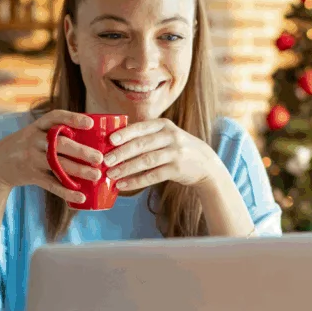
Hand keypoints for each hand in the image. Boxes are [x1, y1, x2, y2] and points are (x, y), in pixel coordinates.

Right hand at [0, 110, 104, 203]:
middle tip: (100, 158)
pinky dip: (67, 191)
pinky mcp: (32, 176)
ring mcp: (32, 159)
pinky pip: (51, 184)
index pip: (55, 117)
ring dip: (79, 171)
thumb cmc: (27, 145)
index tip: (90, 123)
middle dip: (81, 151)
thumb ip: (57, 132)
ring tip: (97, 175)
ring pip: (58, 165)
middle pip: (60, 144)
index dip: (72, 118)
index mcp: (37, 126)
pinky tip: (81, 196)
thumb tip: (93, 132)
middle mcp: (34, 141)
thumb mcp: (35, 133)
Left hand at [104, 118, 219, 190]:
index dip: (125, 133)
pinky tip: (124, 185)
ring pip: (146, 161)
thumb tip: (113, 141)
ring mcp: (175, 153)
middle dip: (121, 153)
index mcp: (164, 125)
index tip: (109, 140)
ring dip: (126, 168)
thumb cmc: (177, 149)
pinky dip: (136, 181)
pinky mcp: (177, 169)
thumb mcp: (166, 135)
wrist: (206, 164)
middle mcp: (170, 136)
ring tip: (111, 174)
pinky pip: (153, 176)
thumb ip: (146, 135)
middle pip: (142, 144)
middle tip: (105, 160)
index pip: (141, 127)